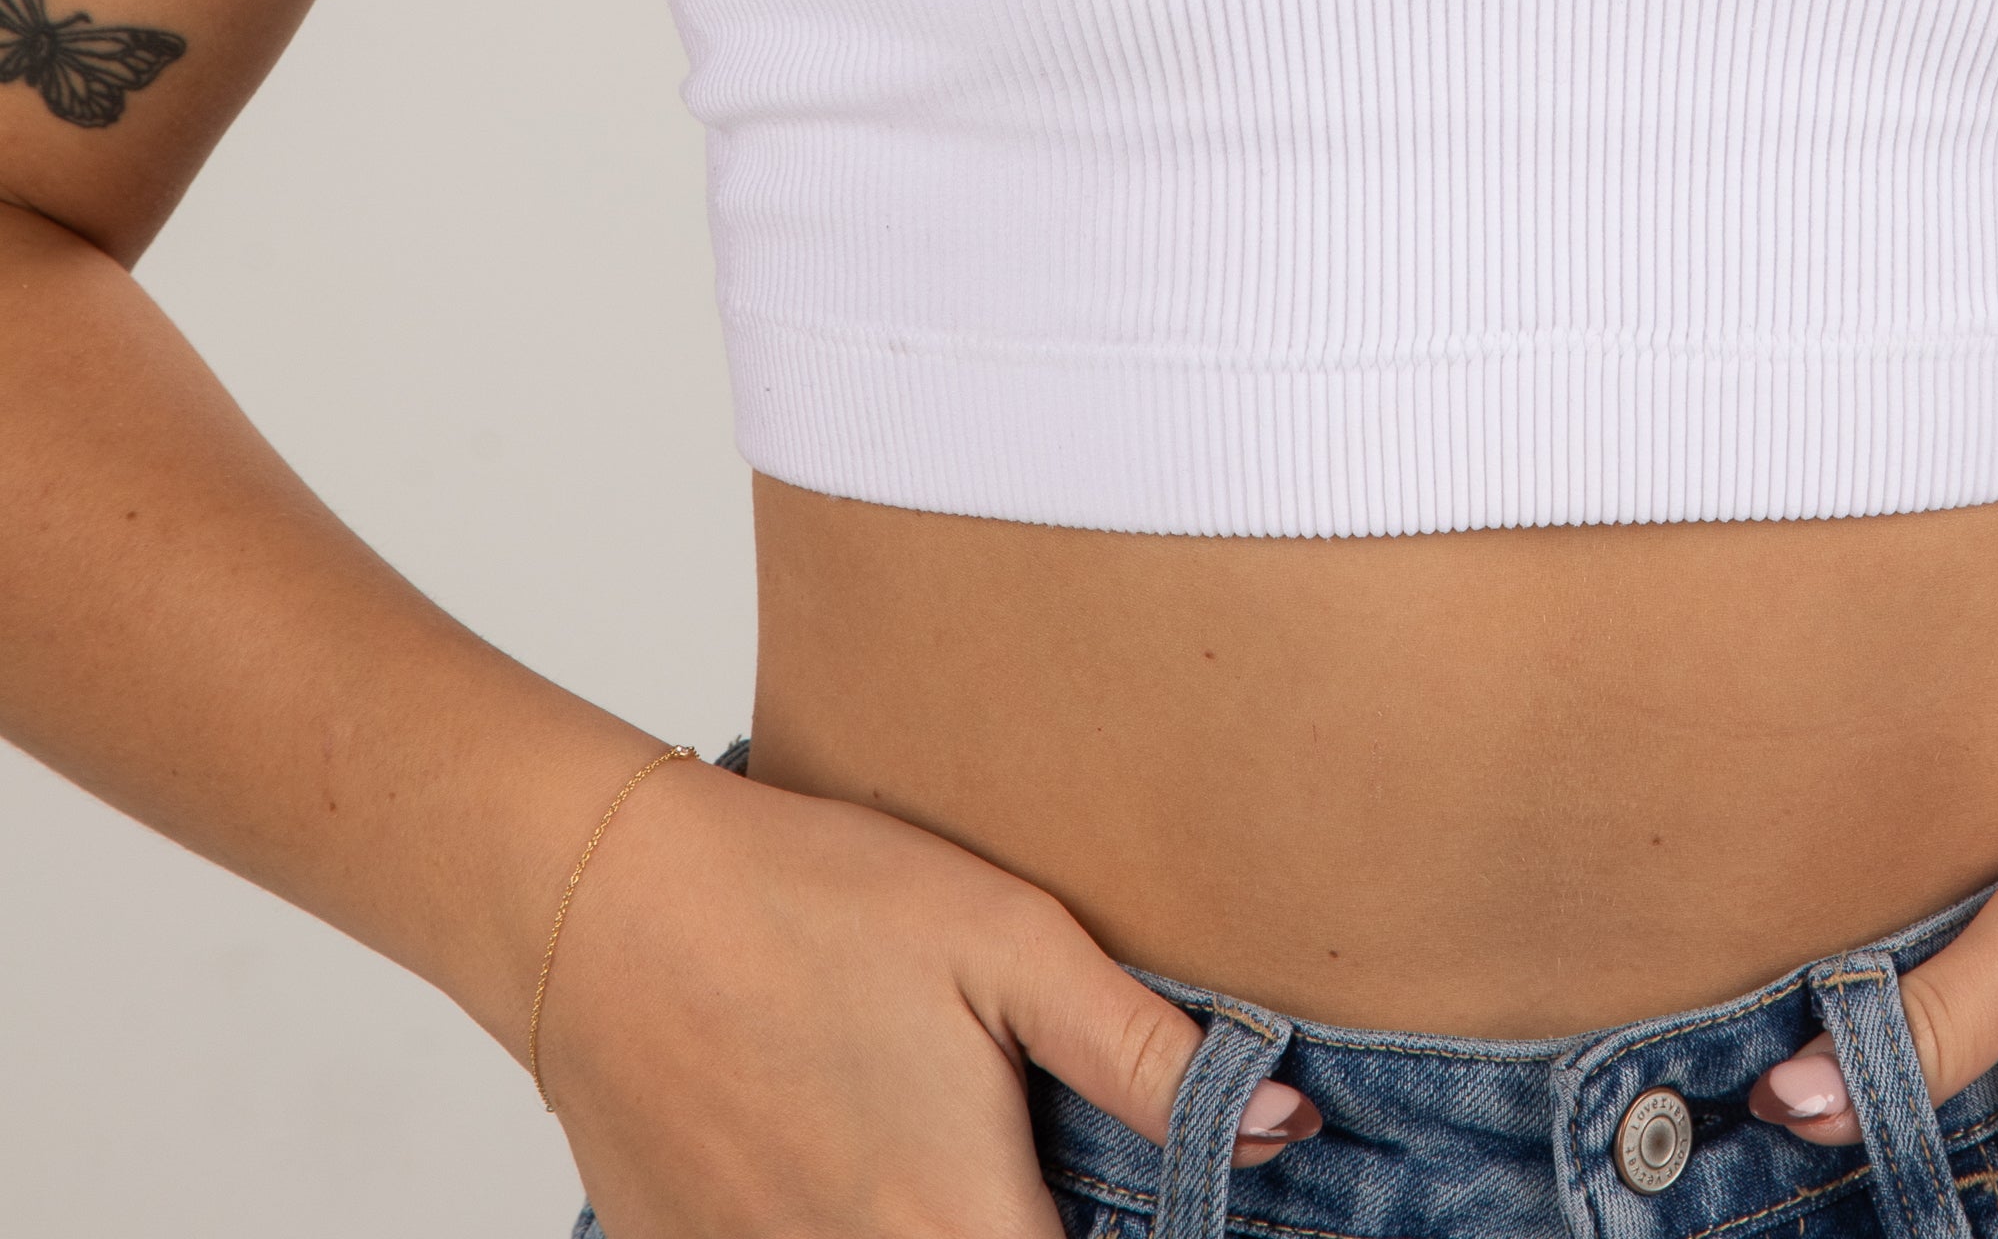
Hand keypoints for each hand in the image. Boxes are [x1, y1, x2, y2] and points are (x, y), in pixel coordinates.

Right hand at [534, 754, 1317, 1238]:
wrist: (601, 903)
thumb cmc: (809, 900)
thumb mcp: (1007, 942)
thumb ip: (1148, 1055)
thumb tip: (1286, 1128)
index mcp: (958, 1227)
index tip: (1137, 1207)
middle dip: (1028, 1228)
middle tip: (1029, 1161)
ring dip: (939, 1222)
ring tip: (935, 1142)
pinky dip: (839, 1222)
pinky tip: (835, 1146)